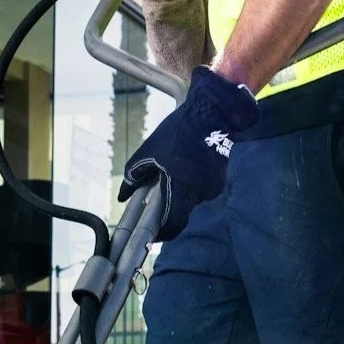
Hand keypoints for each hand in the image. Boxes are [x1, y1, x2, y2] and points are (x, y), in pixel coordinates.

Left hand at [119, 65, 258, 238]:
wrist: (214, 112)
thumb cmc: (179, 131)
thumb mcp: (150, 151)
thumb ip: (135, 176)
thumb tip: (123, 196)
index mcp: (182, 189)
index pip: (173, 224)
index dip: (163, 232)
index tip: (153, 232)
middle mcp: (201, 193)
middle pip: (182, 212)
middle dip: (169, 207)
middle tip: (157, 194)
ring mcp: (213, 187)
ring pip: (192, 200)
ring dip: (181, 193)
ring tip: (173, 173)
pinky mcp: (220, 178)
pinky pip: (201, 189)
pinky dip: (191, 183)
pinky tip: (186, 166)